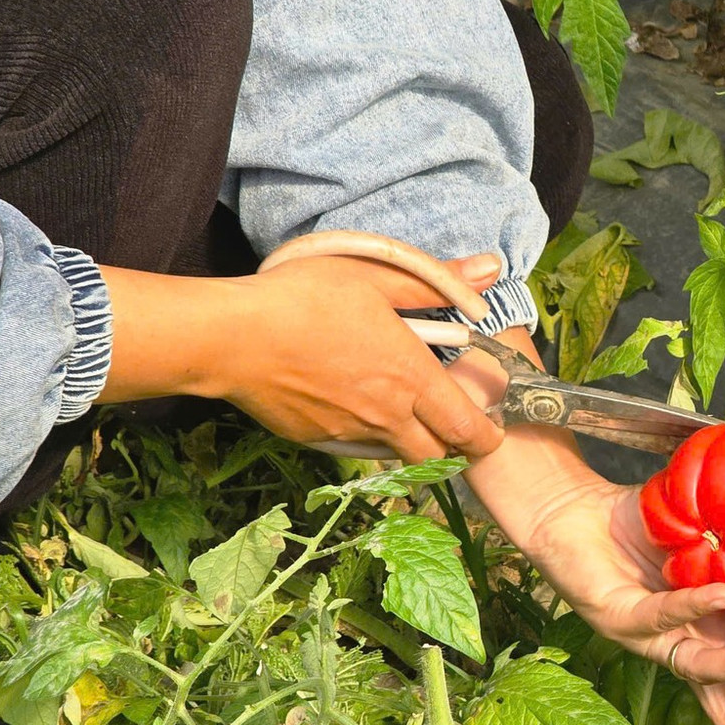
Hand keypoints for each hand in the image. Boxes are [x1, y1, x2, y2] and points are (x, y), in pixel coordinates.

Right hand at [99, 253, 506, 463]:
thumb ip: (436, 280)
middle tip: (454, 428)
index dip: (487, 437)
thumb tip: (490, 269)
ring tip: (405, 412)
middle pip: (436, 455)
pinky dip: (368, 437)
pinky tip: (356, 407)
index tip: (493, 432)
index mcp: (411, 377)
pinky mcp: (315, 439)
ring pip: (397, 454)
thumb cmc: (304, 298)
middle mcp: (386, 414)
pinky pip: (355, 447)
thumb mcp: (375, 277)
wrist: (230, 337)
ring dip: (410, 442)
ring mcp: (349, 432)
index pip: (467, 428)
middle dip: (453, 448)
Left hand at [460, 417, 724, 724]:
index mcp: (708, 634)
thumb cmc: (640, 525)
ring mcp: (649, 637)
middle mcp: (681, 645)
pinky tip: (723, 594)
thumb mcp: (705, 540)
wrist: (570, 510)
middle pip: (724, 700)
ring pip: (697, 665)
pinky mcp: (619, 617)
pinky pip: (662, 614)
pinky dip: (694, 605)